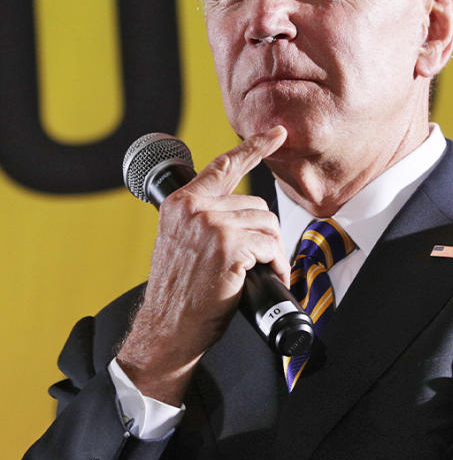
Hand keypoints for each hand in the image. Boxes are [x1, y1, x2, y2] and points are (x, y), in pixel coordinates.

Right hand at [116, 126, 287, 404]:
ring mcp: (212, 225)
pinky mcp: (229, 246)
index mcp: (181, 203)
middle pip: (258, 205)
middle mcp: (195, 208)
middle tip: (259, 260)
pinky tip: (266, 277)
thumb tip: (243, 213)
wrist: (167, 326)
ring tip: (261, 270)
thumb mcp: (183, 242)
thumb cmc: (179, 290)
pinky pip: (271, 246)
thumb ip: (204, 219)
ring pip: (268, 225)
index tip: (278, 133)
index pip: (223, 166)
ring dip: (273, 251)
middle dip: (265, 234)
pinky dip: (277, 264)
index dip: (254, 146)